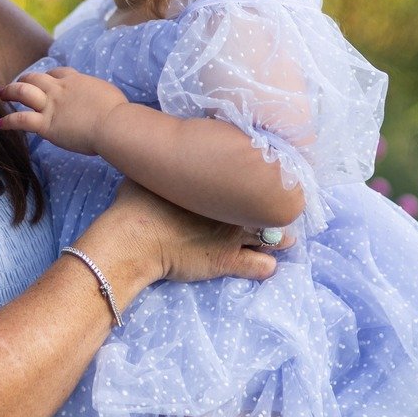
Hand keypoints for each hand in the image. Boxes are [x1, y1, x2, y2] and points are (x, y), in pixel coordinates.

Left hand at [0, 67, 128, 156]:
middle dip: (25, 79)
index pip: (58, 73)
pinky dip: (8, 121)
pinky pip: (21, 119)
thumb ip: (99, 96)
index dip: (48, 76)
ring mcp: (51, 106)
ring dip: (10, 91)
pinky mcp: (46, 124)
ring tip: (2, 94)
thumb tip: (102, 101)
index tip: (45, 79)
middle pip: (36, 78)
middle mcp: (60, 89)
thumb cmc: (118, 112)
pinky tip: (0, 124)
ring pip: (23, 92)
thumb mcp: (109, 94)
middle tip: (17, 83)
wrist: (113, 123)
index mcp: (77, 81)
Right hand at [82, 180, 286, 292]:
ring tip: (283, 239)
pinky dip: (266, 265)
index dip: (258, 182)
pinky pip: (263, 265)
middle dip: (275, 209)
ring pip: (273, 237)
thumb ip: (167, 167)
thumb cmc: (137, 202)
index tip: (260, 183)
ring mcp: (234, 235)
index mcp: (218, 183)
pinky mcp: (228, 261)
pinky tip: (266, 264)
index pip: (253, 177)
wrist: (134, 239)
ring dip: (279, 239)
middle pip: (270, 205)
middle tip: (275, 211)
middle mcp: (232, 207)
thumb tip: (160, 151)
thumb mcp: (152, 173)